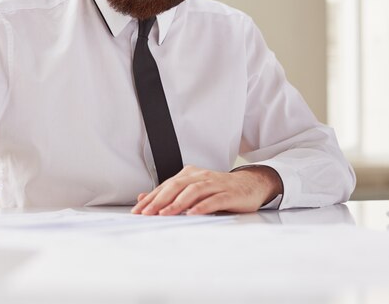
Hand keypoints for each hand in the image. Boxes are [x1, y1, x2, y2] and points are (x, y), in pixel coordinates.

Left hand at [131, 165, 282, 215]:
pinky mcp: (229, 194)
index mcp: (190, 174)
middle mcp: (201, 176)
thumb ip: (169, 194)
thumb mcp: (192, 190)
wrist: (250, 185)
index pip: (167, 186)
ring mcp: (216, 184)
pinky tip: (193, 213)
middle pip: (177, 186)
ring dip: (178, 203)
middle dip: (160, 200)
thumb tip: (142, 197)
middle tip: (147, 213)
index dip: (151, 198)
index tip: (137, 210)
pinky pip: (214, 199)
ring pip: (193, 191)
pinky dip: (202, 206)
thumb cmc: (219, 190)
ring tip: (165, 214)